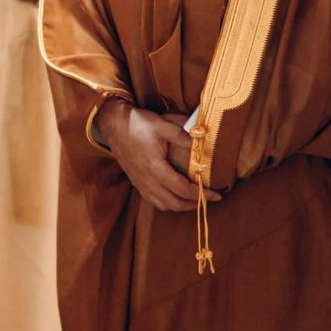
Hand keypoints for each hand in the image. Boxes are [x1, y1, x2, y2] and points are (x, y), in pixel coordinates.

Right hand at [94, 98, 214, 212]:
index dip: (202, 195)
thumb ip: (181, 135)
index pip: (183, 189)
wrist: (113, 124)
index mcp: (155, 167)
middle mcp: (147, 179)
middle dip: (194, 205)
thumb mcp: (161, 125)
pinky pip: (153, 201)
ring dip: (181, 206)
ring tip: (194, 200)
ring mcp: (140, 182)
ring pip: (163, 205)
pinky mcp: (136, 181)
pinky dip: (167, 204)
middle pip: (174, 203)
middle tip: (209, 200)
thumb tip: (199, 143)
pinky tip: (174, 197)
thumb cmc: (137, 123)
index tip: (217, 195)